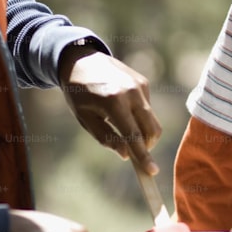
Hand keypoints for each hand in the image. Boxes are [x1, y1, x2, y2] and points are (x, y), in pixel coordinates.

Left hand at [59, 47, 162, 174]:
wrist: (80, 60)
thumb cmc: (79, 94)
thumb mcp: (85, 119)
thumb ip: (106, 138)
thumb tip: (126, 155)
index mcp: (113, 102)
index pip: (134, 136)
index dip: (143, 156)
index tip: (152, 172)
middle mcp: (131, 92)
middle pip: (152, 129)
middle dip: (147, 146)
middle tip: (135, 153)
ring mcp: (140, 85)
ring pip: (151, 119)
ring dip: (142, 131)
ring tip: (121, 125)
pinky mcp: (144, 82)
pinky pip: (147, 107)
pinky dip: (138, 115)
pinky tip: (121, 107)